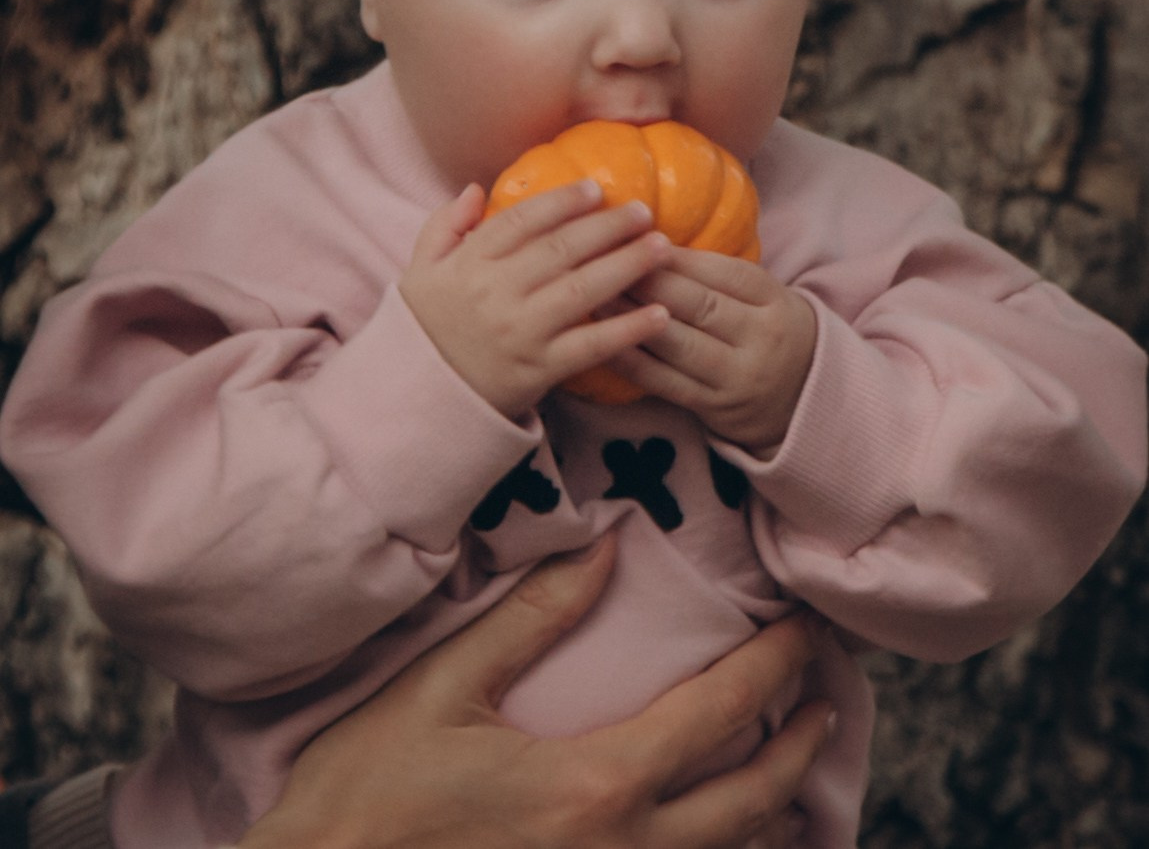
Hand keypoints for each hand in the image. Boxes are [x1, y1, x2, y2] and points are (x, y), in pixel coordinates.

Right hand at [238, 535, 834, 848]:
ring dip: (774, 809)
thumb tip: (606, 547)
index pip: (717, 716)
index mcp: (596, 784)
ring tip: (797, 767)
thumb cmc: (369, 793)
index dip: (772, 670)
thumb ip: (533, 617)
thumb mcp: (444, 687)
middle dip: (798, 744)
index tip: (803, 631)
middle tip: (824, 695)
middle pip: (750, 802)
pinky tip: (724, 835)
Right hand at [400, 181, 671, 418]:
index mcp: (470, 263)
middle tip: (644, 212)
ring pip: (583, 290)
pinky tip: (661, 315)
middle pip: (561, 249)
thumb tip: (475, 189)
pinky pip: (591, 345)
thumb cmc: (425, 329)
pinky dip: (628, 329)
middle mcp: (497, 292)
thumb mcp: (421, 270)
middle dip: (608, 227)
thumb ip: (445, 226)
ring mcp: (521, 332)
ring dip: (628, 265)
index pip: (522, 220)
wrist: (419, 399)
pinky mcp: (540, 370)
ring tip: (661, 248)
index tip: (596, 189)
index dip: (562, 201)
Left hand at [613, 250, 816, 452]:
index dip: (679, 258)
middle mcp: (760, 339)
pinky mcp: (713, 407)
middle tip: (608, 262)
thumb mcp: (762, 295)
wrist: (802, 397)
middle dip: (650, 282)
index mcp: (774, 301)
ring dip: (632, 318)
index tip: (639, 239)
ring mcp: (737, 377)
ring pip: (679, 345)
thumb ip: (719, 273)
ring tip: (597, 297)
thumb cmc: (766, 329)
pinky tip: (605, 340)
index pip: (725, 272)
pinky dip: (632, 360)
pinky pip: (665, 382)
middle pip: (700, 306)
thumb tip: (652, 241)